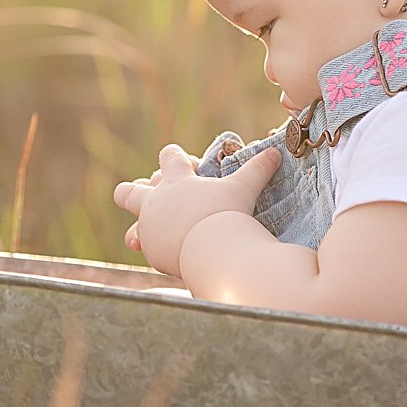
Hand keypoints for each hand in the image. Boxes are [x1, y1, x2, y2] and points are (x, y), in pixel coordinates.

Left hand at [113, 143, 281, 276]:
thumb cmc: (226, 212)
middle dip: (134, 191)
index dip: (177, 158)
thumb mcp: (243, 188)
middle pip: (130, 191)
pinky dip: (152, 249)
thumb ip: (257, 170)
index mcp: (176, 180)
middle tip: (147, 195)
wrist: (212, 246)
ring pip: (133, 223)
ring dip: (139, 227)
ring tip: (143, 232)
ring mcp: (150, 226)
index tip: (192, 166)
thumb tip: (277, 153)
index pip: (170, 157)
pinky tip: (161, 253)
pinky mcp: (151, 249)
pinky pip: (146, 248)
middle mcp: (156, 201)